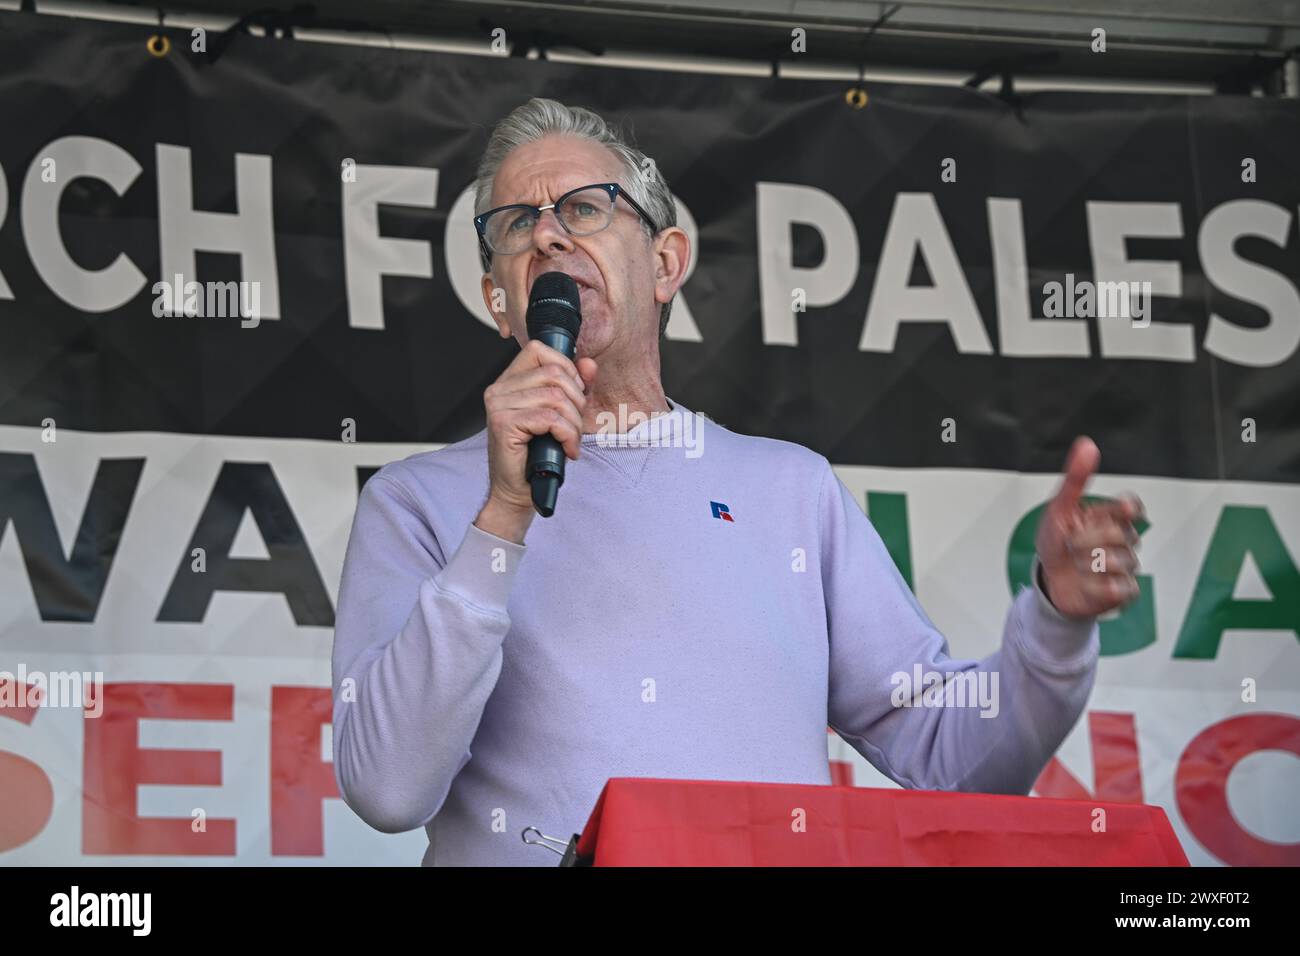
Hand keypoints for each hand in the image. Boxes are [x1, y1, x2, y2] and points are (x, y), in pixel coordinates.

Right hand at [475, 339, 597, 542]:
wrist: (517, 491)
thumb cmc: (536, 454)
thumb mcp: (561, 414)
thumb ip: (575, 385)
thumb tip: (589, 364)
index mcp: (509, 381)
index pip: (539, 350)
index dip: (566, 367)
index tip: (575, 394)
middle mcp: (498, 389)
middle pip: (554, 373)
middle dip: (576, 400)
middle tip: (575, 426)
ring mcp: (498, 405)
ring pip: (555, 397)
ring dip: (573, 423)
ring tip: (570, 440)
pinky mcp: (504, 423)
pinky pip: (549, 418)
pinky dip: (567, 434)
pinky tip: (566, 449)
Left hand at [1035, 436, 1144, 619]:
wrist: (1049, 582)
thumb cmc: (1056, 543)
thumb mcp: (1059, 509)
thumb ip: (1075, 478)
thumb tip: (1087, 445)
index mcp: (1108, 517)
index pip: (1131, 507)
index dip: (1129, 508)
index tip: (1124, 510)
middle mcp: (1121, 539)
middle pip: (1121, 534)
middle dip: (1088, 539)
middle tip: (1071, 544)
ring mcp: (1125, 565)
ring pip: (1121, 561)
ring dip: (1089, 563)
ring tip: (1076, 565)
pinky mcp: (1124, 590)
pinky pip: (1121, 587)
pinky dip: (1098, 585)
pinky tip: (1086, 583)